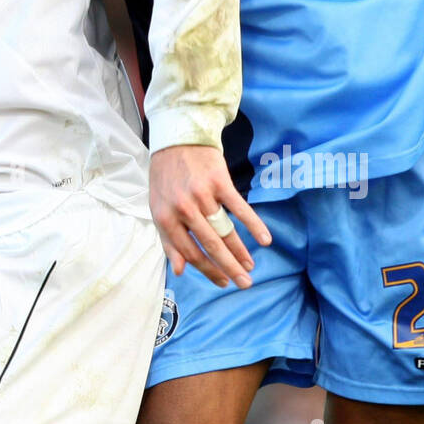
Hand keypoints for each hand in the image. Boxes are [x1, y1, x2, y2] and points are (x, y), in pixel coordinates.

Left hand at [149, 145, 271, 287]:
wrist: (177, 139)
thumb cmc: (166, 178)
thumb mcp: (159, 209)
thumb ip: (168, 241)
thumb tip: (180, 271)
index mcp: (165, 217)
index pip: (190, 253)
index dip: (208, 271)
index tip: (223, 283)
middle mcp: (183, 208)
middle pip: (210, 245)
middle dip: (229, 268)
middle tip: (244, 284)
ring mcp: (202, 194)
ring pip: (225, 230)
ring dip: (241, 251)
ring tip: (251, 267)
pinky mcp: (219, 181)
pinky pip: (239, 208)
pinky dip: (254, 225)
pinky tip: (264, 240)